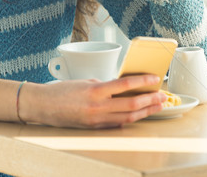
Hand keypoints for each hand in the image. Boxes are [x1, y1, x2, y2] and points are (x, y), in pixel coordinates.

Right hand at [22, 75, 166, 128]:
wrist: (43, 106)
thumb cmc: (62, 91)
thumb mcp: (85, 82)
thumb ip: (104, 85)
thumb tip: (121, 89)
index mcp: (95, 90)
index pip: (125, 85)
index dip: (142, 82)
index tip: (155, 78)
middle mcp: (97, 107)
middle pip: (131, 105)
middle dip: (150, 100)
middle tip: (162, 96)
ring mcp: (96, 120)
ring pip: (127, 118)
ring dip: (145, 112)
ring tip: (156, 106)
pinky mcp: (94, 128)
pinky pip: (116, 124)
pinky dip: (130, 119)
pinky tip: (139, 116)